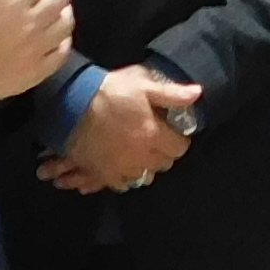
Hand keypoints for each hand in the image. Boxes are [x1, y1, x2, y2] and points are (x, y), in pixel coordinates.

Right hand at [42, 67, 200, 194]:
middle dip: (163, 153)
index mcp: (153, 134)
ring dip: (145, 165)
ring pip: (145, 175)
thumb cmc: (109, 91)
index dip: (178, 140)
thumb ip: (172, 94)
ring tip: (139, 152)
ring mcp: (122, 168)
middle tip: (155, 139)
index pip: (179, 148)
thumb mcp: (142, 85)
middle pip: (164, 164)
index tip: (170, 132)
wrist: (71, 104)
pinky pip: (123, 184)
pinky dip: (125, 176)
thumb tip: (197, 94)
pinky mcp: (104, 174)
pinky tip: (122, 163)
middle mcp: (141, 156)